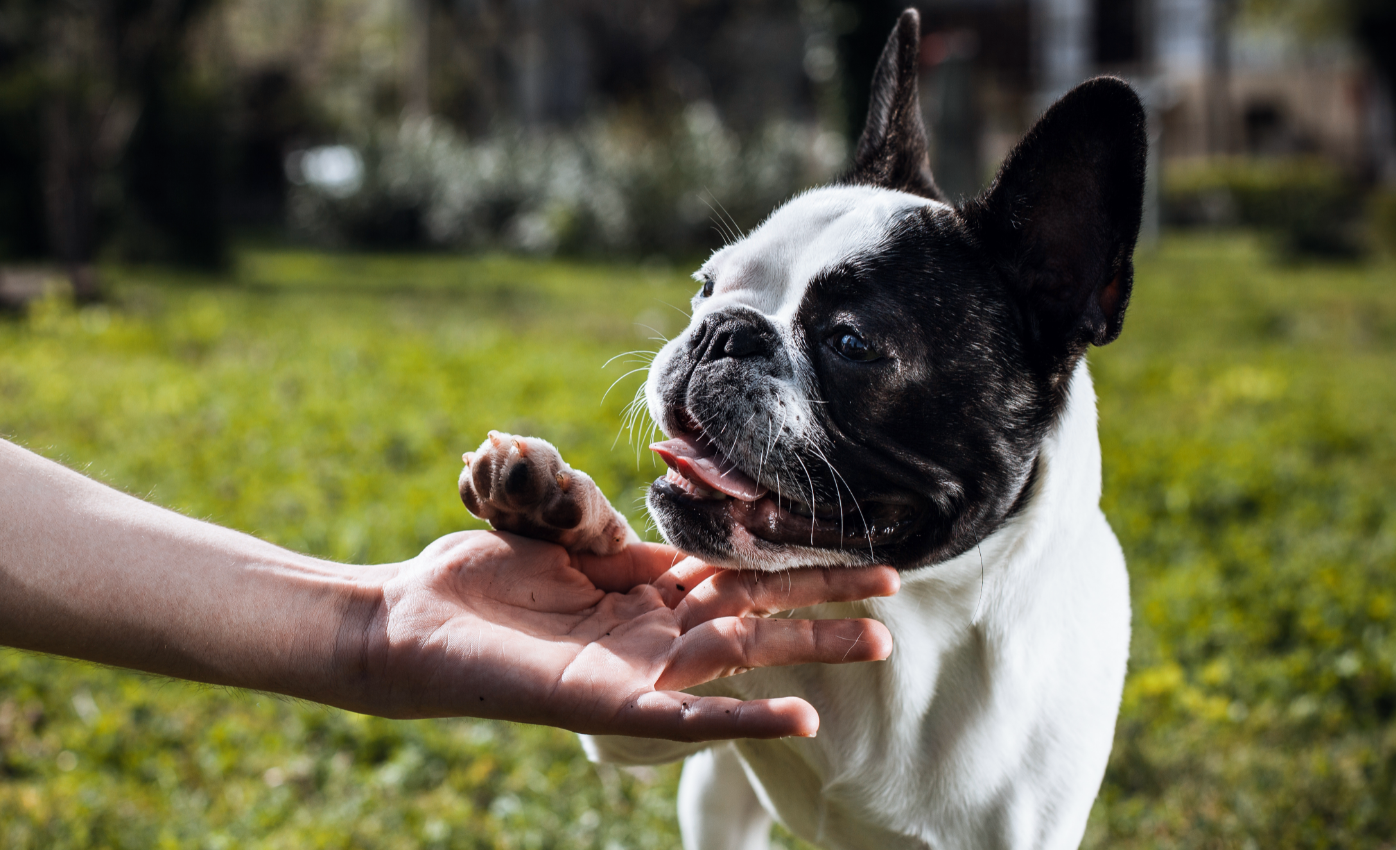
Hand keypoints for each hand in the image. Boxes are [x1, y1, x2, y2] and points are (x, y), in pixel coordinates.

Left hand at [348, 531, 896, 739]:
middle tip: (893, 589)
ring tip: (877, 644)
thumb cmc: (477, 579)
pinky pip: (692, 717)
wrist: (410, 624)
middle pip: (756, 608)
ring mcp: (638, 671)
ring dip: (808, 651)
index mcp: (644, 586)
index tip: (840, 538)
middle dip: (823, 599)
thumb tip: (663, 503)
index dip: (790, 555)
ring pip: (742, 657)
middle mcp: (653, 630)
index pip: (735, 568)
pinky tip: (802, 716)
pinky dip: (746, 718)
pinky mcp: (613, 705)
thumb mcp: (557, 533)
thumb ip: (613, 525)